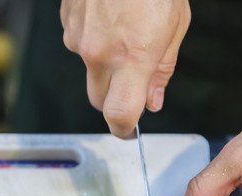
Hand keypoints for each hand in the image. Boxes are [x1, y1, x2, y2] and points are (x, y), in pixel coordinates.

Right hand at [60, 0, 189, 136]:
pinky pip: (79, 45)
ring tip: (123, 33)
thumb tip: (153, 100)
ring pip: (88, 70)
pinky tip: (107, 19)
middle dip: (113, 101)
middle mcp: (99, 54)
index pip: (119, 114)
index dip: (124, 130)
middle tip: (131, 83)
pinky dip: (93, 42)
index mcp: (132, 57)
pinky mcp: (67, 24)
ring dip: (104, 65)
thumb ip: (162, 69)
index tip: (130, 130)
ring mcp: (78, 39)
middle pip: (98, 101)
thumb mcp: (175, 25)